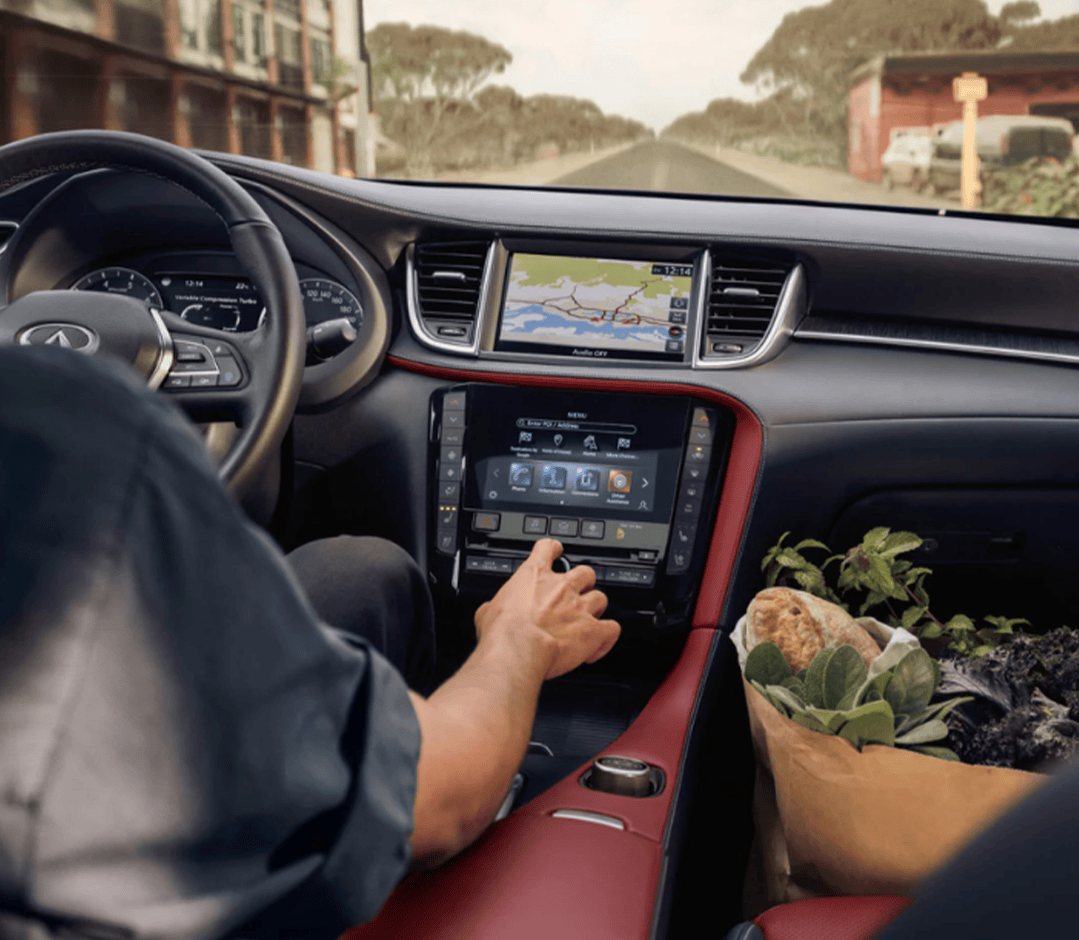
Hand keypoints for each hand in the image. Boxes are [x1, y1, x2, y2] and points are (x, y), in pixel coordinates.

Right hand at [474, 538, 620, 678]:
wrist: (518, 650)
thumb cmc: (502, 632)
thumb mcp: (487, 612)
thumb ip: (495, 606)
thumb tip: (489, 613)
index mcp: (534, 576)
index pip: (548, 548)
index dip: (553, 549)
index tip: (555, 552)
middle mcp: (562, 587)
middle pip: (585, 572)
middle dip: (583, 583)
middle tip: (575, 596)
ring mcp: (580, 607)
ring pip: (601, 598)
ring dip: (596, 609)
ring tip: (588, 621)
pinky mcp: (593, 630)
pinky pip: (612, 629)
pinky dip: (607, 637)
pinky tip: (598, 646)